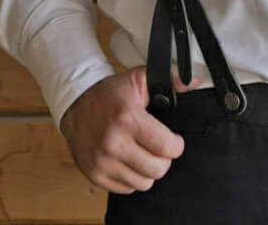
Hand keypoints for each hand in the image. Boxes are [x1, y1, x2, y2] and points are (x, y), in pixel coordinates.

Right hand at [59, 65, 201, 193]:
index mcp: (127, 119)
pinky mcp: (95, 175)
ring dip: (148, 170)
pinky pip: (125, 189)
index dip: (177, 146)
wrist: (75, 104)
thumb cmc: (109, 93)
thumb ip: (169, 79)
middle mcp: (113, 143)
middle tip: (160, 148)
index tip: (175, 141)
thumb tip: (192, 81)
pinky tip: (130, 161)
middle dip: (165, 159)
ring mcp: (102, 162)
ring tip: (144, 154)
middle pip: (157, 169)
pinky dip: (131, 177)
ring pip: (143, 183)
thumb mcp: (139, 78)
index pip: (165, 147)